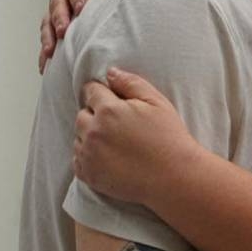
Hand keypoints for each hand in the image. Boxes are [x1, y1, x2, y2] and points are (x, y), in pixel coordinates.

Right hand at [38, 0, 127, 72]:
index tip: (80, 7)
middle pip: (57, 3)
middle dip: (59, 18)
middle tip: (62, 31)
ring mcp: (57, 6)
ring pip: (48, 20)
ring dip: (48, 36)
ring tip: (50, 51)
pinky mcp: (56, 22)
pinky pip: (48, 35)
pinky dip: (46, 49)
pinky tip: (45, 64)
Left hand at [73, 67, 197, 204]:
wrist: (174, 178)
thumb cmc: (168, 137)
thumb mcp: (156, 101)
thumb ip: (131, 82)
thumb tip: (110, 73)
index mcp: (108, 110)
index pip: (91, 90)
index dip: (102, 92)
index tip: (113, 99)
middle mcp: (93, 132)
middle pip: (82, 113)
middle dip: (96, 113)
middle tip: (118, 122)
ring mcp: (88, 155)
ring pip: (79, 136)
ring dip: (91, 134)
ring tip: (116, 141)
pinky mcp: (88, 175)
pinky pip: (78, 158)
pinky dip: (88, 155)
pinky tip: (109, 156)